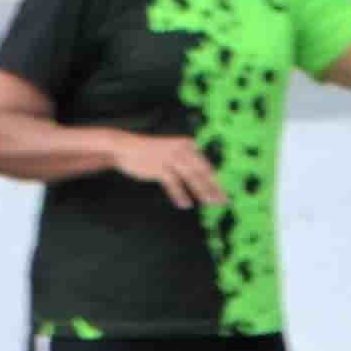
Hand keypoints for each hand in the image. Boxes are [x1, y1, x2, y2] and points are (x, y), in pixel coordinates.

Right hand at [105, 133, 226, 207]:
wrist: (125, 147)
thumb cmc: (151, 153)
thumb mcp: (172, 153)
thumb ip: (187, 163)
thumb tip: (205, 180)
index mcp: (188, 145)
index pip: (206, 166)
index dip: (216, 181)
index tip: (225, 194)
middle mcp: (182, 150)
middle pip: (202, 172)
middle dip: (214, 188)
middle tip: (223, 201)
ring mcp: (170, 158)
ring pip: (191, 177)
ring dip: (202, 191)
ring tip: (210, 203)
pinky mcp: (159, 167)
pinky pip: (173, 184)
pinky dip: (179, 195)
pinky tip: (185, 205)